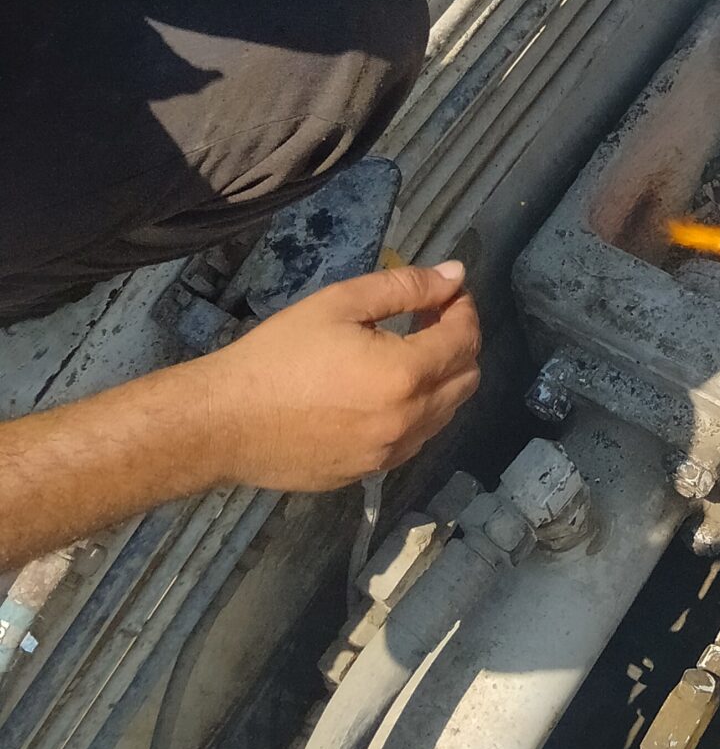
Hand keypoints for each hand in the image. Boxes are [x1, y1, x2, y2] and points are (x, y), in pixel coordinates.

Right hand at [197, 264, 482, 492]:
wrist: (224, 423)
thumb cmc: (278, 355)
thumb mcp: (340, 304)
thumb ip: (404, 287)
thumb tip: (455, 275)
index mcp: (405, 375)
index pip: (465, 340)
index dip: (464, 310)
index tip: (448, 294)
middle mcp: (409, 421)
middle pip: (467, 380)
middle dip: (460, 344)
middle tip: (429, 319)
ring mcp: (390, 454)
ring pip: (445, 413)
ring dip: (441, 380)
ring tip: (406, 353)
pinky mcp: (370, 473)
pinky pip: (415, 440)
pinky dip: (417, 412)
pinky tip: (383, 392)